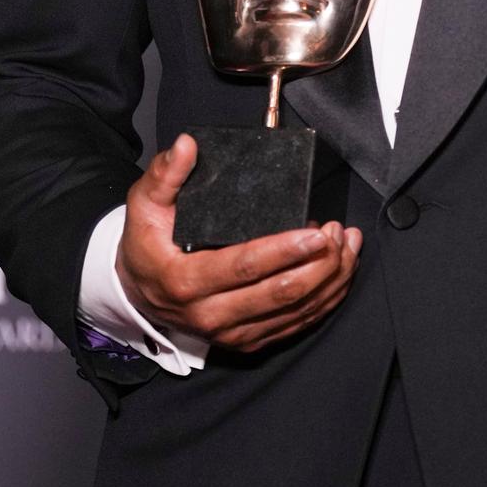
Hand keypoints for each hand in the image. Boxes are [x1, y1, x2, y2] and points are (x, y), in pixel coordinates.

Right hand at [116, 134, 362, 352]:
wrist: (139, 291)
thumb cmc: (147, 244)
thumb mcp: (145, 204)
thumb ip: (165, 174)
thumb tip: (186, 146)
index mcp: (186, 281)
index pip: (244, 267)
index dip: (284, 250)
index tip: (315, 232)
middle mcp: (210, 314)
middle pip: (279, 294)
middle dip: (319, 264)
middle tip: (336, 232)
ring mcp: (232, 333)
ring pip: (294, 311)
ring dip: (330, 279)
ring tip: (347, 246)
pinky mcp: (249, 340)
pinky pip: (296, 325)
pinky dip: (326, 299)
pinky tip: (341, 273)